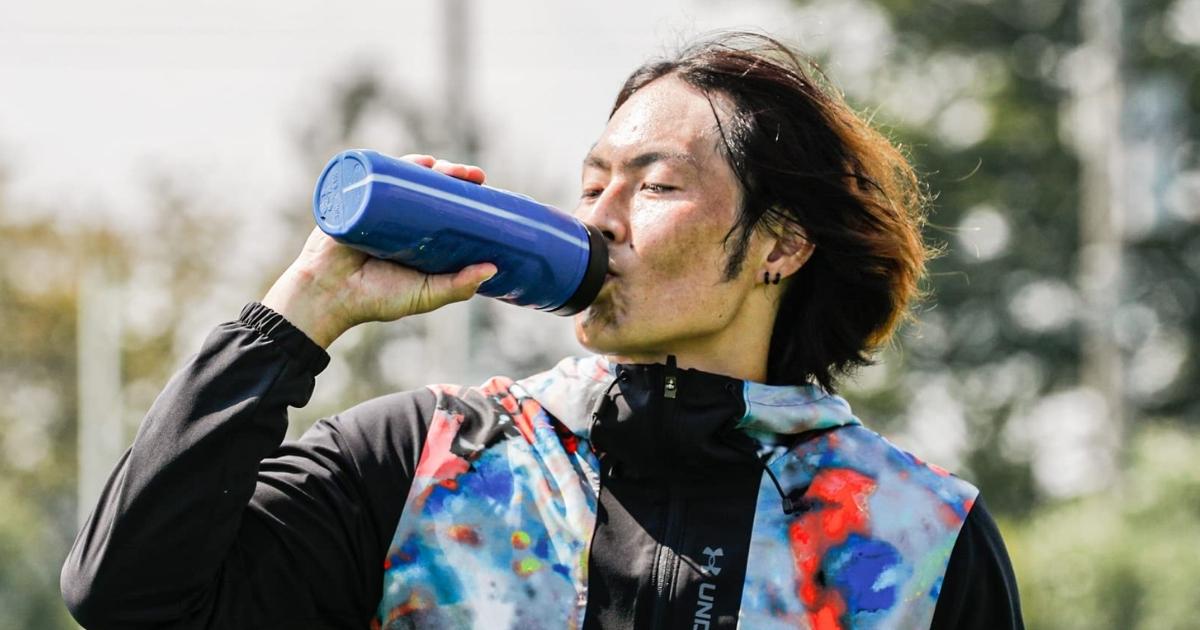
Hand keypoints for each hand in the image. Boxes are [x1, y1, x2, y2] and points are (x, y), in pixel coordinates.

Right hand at [262, 154, 496, 348]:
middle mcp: (400, 218)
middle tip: (473, 176)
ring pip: (406, 178)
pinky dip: (393, 163)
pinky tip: (415, 162)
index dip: (468, 197)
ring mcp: (376, 206)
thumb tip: (493, 268)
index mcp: (419, 237)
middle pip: (430, 188)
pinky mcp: (353, 200)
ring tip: (447, 168)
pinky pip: (374, 175)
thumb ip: (458, 287)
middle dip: (453, 176)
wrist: (327, 297)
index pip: (447, 209)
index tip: (487, 190)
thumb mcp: (425, 295)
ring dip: (430, 166)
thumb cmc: (376, 299)